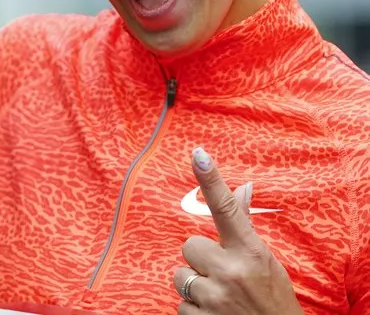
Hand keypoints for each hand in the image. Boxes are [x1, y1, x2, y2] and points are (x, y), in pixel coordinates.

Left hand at [174, 147, 303, 313]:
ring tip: (220, 299)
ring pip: (181, 277)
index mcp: (249, 252)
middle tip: (222, 275)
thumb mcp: (265, 260)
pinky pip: (179, 306)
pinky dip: (193, 312)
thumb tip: (243, 187)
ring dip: (194, 288)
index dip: (210, 179)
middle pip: (189, 246)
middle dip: (200, 260)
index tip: (198, 154)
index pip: (225, 208)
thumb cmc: (273, 298)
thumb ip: (244, 225)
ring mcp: (214, 299)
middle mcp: (231, 272)